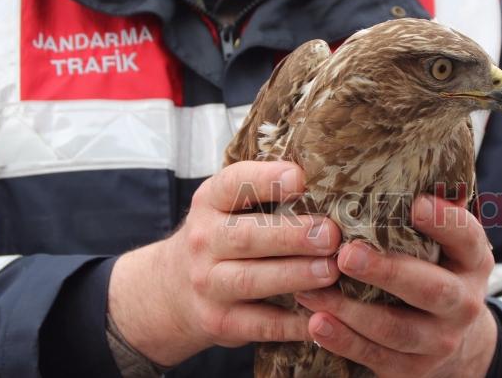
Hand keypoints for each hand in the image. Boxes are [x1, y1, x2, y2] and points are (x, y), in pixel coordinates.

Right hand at [108, 161, 341, 365]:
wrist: (170, 290)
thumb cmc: (220, 235)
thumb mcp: (227, 205)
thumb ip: (265, 191)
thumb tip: (327, 178)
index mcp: (211, 201)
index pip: (234, 184)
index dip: (267, 180)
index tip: (299, 178)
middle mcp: (204, 240)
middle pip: (247, 236)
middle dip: (291, 235)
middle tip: (330, 234)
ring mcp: (209, 284)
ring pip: (252, 280)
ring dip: (294, 275)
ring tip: (331, 270)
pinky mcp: (220, 322)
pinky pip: (260, 324)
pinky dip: (292, 323)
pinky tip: (323, 314)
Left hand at [294, 194, 497, 377]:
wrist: (456, 340)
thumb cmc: (436, 269)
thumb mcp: (447, 243)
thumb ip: (431, 210)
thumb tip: (398, 159)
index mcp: (474, 261)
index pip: (467, 237)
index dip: (444, 221)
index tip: (415, 203)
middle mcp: (464, 302)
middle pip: (430, 289)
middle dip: (387, 271)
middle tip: (346, 253)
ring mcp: (440, 340)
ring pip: (396, 328)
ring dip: (350, 309)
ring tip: (311, 288)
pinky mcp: (413, 370)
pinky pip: (375, 356)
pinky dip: (343, 341)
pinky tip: (315, 322)